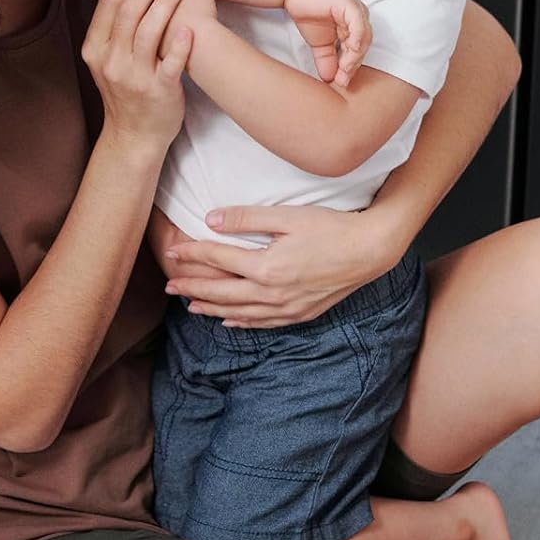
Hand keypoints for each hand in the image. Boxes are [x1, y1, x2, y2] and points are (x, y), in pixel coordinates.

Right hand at [81, 0, 191, 151]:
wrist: (134, 137)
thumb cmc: (126, 90)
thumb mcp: (108, 57)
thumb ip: (114, 24)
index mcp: (96, 48)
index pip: (110, 2)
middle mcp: (111, 61)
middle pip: (129, 10)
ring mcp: (134, 77)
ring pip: (147, 32)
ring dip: (164, 2)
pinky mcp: (157, 92)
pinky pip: (169, 65)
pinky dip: (179, 45)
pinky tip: (191, 27)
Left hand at [161, 203, 395, 326]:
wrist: (369, 251)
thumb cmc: (330, 227)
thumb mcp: (287, 216)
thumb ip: (247, 219)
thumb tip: (210, 220)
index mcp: (266, 267)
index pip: (219, 260)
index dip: (193, 255)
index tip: (173, 251)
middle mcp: (273, 294)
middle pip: (223, 292)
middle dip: (193, 287)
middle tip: (170, 286)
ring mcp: (287, 308)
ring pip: (239, 312)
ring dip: (212, 307)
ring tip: (190, 305)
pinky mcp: (300, 314)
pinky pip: (262, 323)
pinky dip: (241, 322)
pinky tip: (229, 321)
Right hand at [283, 0, 370, 87]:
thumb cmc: (309, 14)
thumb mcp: (319, 45)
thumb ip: (326, 61)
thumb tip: (329, 80)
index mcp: (355, 27)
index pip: (359, 51)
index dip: (351, 68)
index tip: (342, 82)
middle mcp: (360, 18)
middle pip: (363, 47)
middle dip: (353, 65)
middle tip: (343, 80)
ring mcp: (357, 11)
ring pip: (363, 38)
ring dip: (355, 56)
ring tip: (344, 70)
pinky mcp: (350, 6)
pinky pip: (358, 25)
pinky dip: (356, 40)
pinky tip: (349, 51)